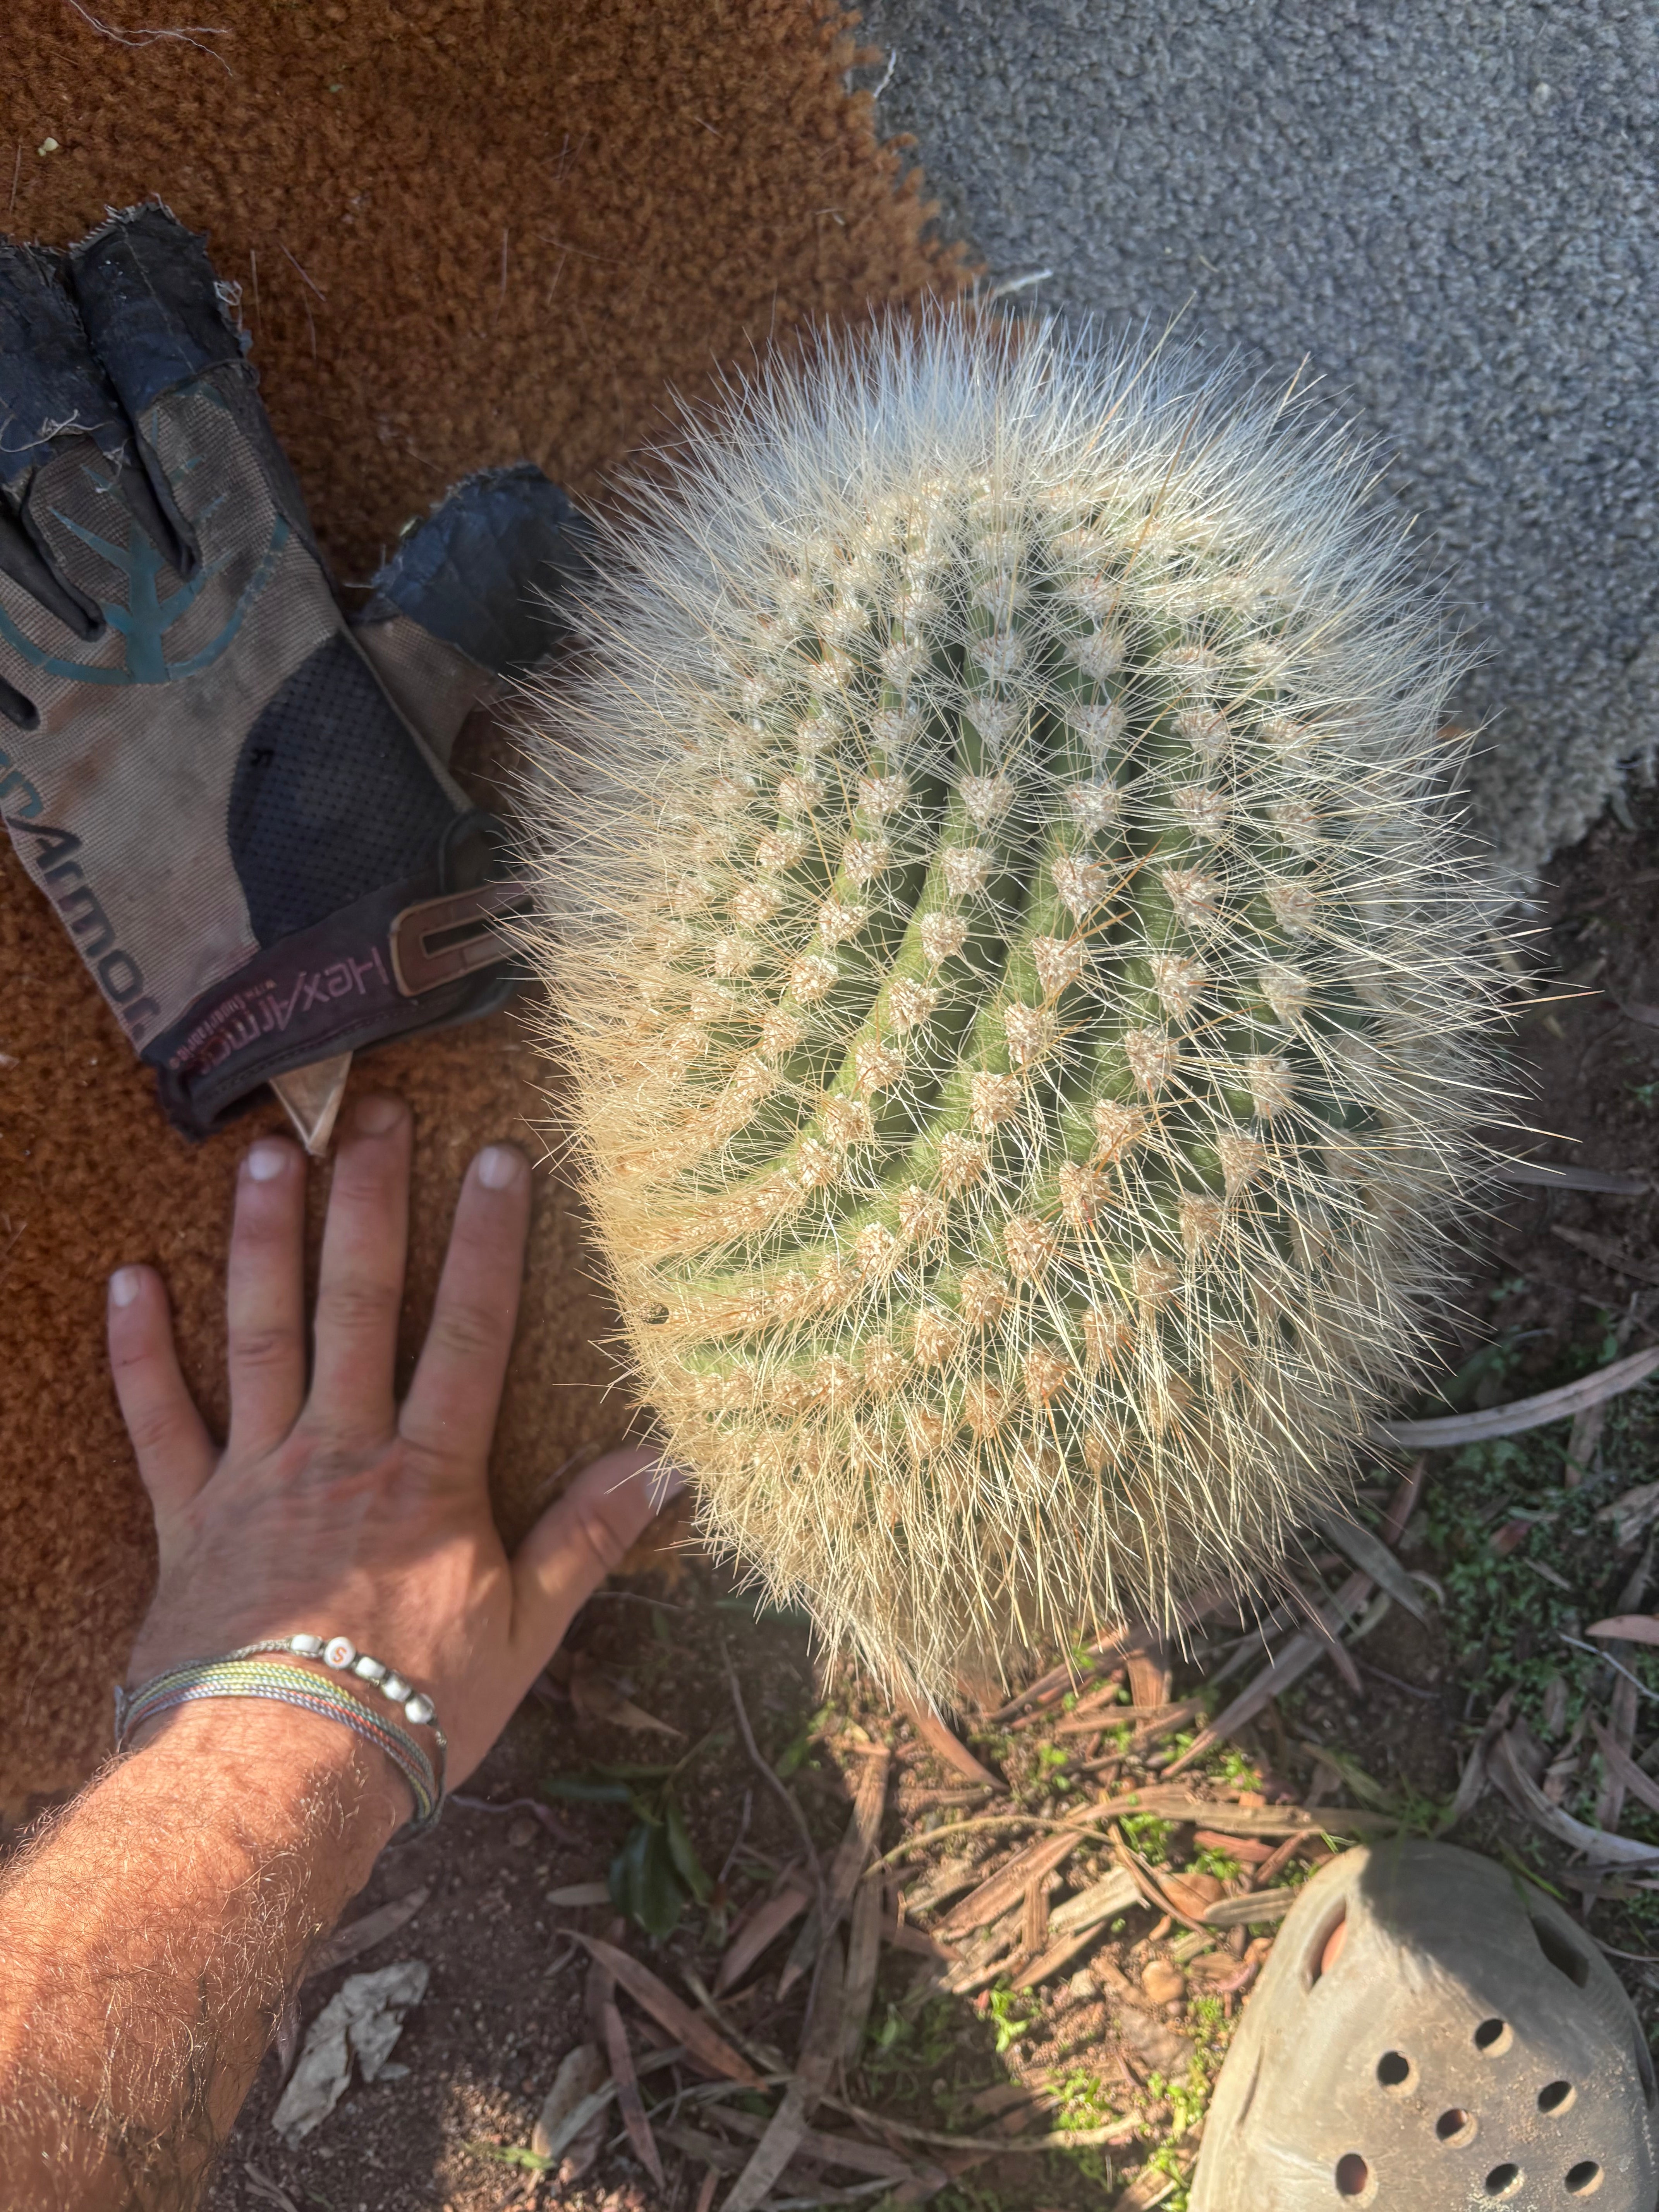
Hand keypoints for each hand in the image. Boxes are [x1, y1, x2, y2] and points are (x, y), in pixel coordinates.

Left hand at [108, 1091, 678, 1795]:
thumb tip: (665, 1465)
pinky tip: (128, 1279)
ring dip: (261, 1241)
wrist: (279, 1781)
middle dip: (369, 1202)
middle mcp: (341, 1452)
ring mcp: (257, 1478)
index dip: (489, 1241)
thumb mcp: (526, 1634)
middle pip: (358, 1304)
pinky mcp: (188, 1520)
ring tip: (263, 1155)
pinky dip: (138, 1352)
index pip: (470, 1334)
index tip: (499, 1155)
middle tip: (373, 1112)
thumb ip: (586, 1540)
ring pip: (258, 1335)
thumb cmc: (413, 1711)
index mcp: (427, 1476)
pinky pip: (156, 1423)